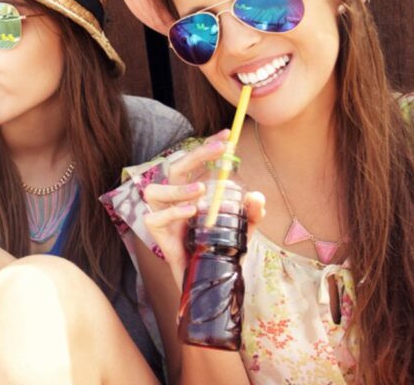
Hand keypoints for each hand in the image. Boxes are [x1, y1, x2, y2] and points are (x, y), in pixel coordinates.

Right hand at [142, 130, 265, 289]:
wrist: (207, 278)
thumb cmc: (218, 247)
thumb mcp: (241, 229)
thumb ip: (250, 214)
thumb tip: (257, 197)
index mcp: (188, 190)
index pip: (193, 161)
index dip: (207, 146)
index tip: (228, 136)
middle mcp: (172, 198)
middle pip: (175, 167)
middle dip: (198, 155)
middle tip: (222, 149)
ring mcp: (161, 215)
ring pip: (155, 190)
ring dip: (178, 187)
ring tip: (201, 189)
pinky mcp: (155, 233)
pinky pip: (156, 218)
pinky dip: (174, 212)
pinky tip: (191, 211)